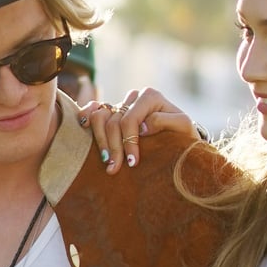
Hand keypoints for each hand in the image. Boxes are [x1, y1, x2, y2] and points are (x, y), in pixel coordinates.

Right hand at [78, 87, 198, 173]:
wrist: (179, 137)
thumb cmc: (183, 133)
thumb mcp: (183, 127)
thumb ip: (166, 121)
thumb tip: (143, 126)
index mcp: (149, 96)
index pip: (129, 119)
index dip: (128, 142)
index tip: (132, 163)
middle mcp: (133, 98)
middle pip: (113, 122)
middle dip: (113, 147)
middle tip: (115, 169)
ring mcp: (121, 104)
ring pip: (99, 117)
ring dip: (100, 140)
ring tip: (106, 161)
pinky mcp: (112, 113)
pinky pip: (93, 109)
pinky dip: (86, 116)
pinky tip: (83, 127)